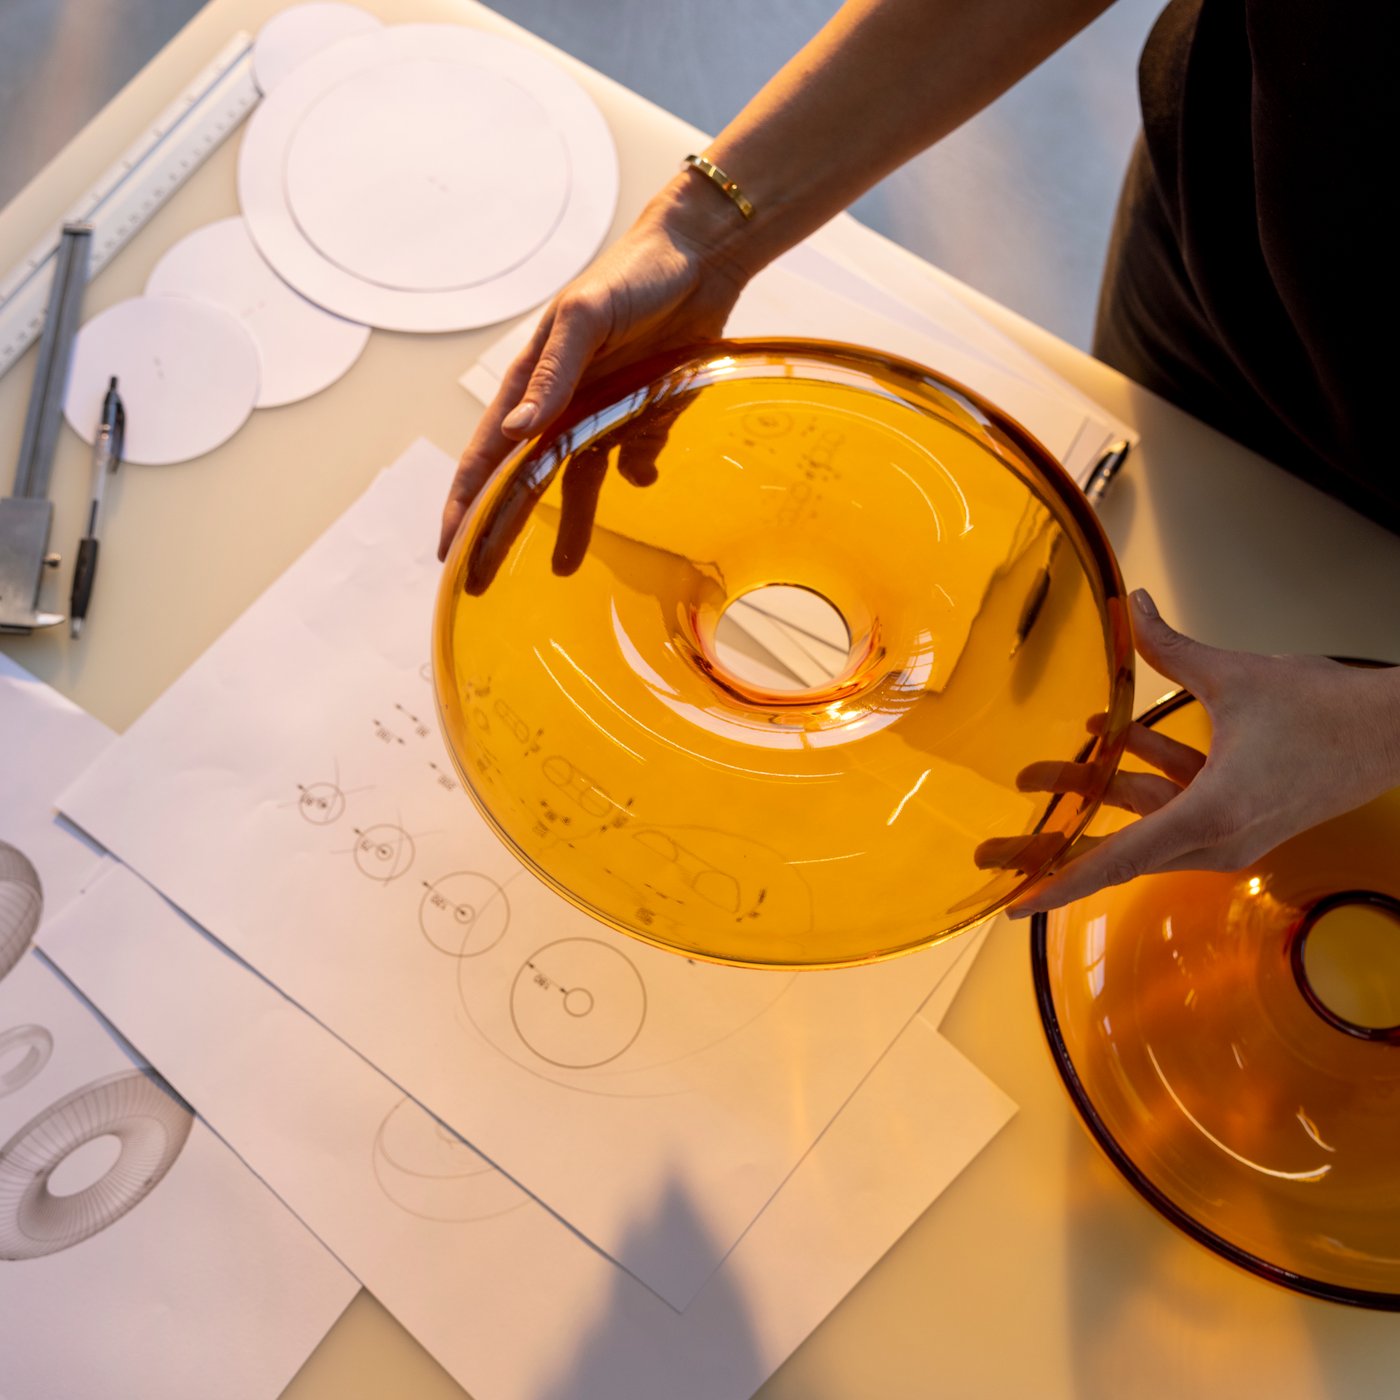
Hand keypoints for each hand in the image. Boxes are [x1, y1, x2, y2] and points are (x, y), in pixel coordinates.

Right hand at [439, 179, 750, 561]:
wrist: (701, 257)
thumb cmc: (632, 273)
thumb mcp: (586, 316)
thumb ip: (553, 374)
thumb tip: (517, 432)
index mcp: (532, 382)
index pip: (488, 456)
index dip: (466, 504)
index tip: (449, 550)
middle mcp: (562, 404)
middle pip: (526, 481)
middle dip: (503, 530)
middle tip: (483, 581)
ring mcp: (604, 412)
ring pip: (579, 482)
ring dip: (572, 523)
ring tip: (563, 568)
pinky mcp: (647, 415)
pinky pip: (636, 459)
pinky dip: (638, 473)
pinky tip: (643, 478)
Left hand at [1005, 590, 1399, 915]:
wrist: (1397, 730)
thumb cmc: (1328, 715)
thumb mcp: (1235, 677)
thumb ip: (1170, 649)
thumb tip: (1131, 608)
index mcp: (1209, 817)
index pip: (1117, 859)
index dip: (1060, 884)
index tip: (1015, 903)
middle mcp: (1215, 839)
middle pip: (1114, 844)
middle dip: (1052, 840)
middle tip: (992, 847)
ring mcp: (1227, 833)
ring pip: (1142, 815)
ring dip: (1095, 789)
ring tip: (1036, 770)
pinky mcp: (1237, 817)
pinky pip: (1173, 801)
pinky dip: (1144, 773)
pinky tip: (1110, 739)